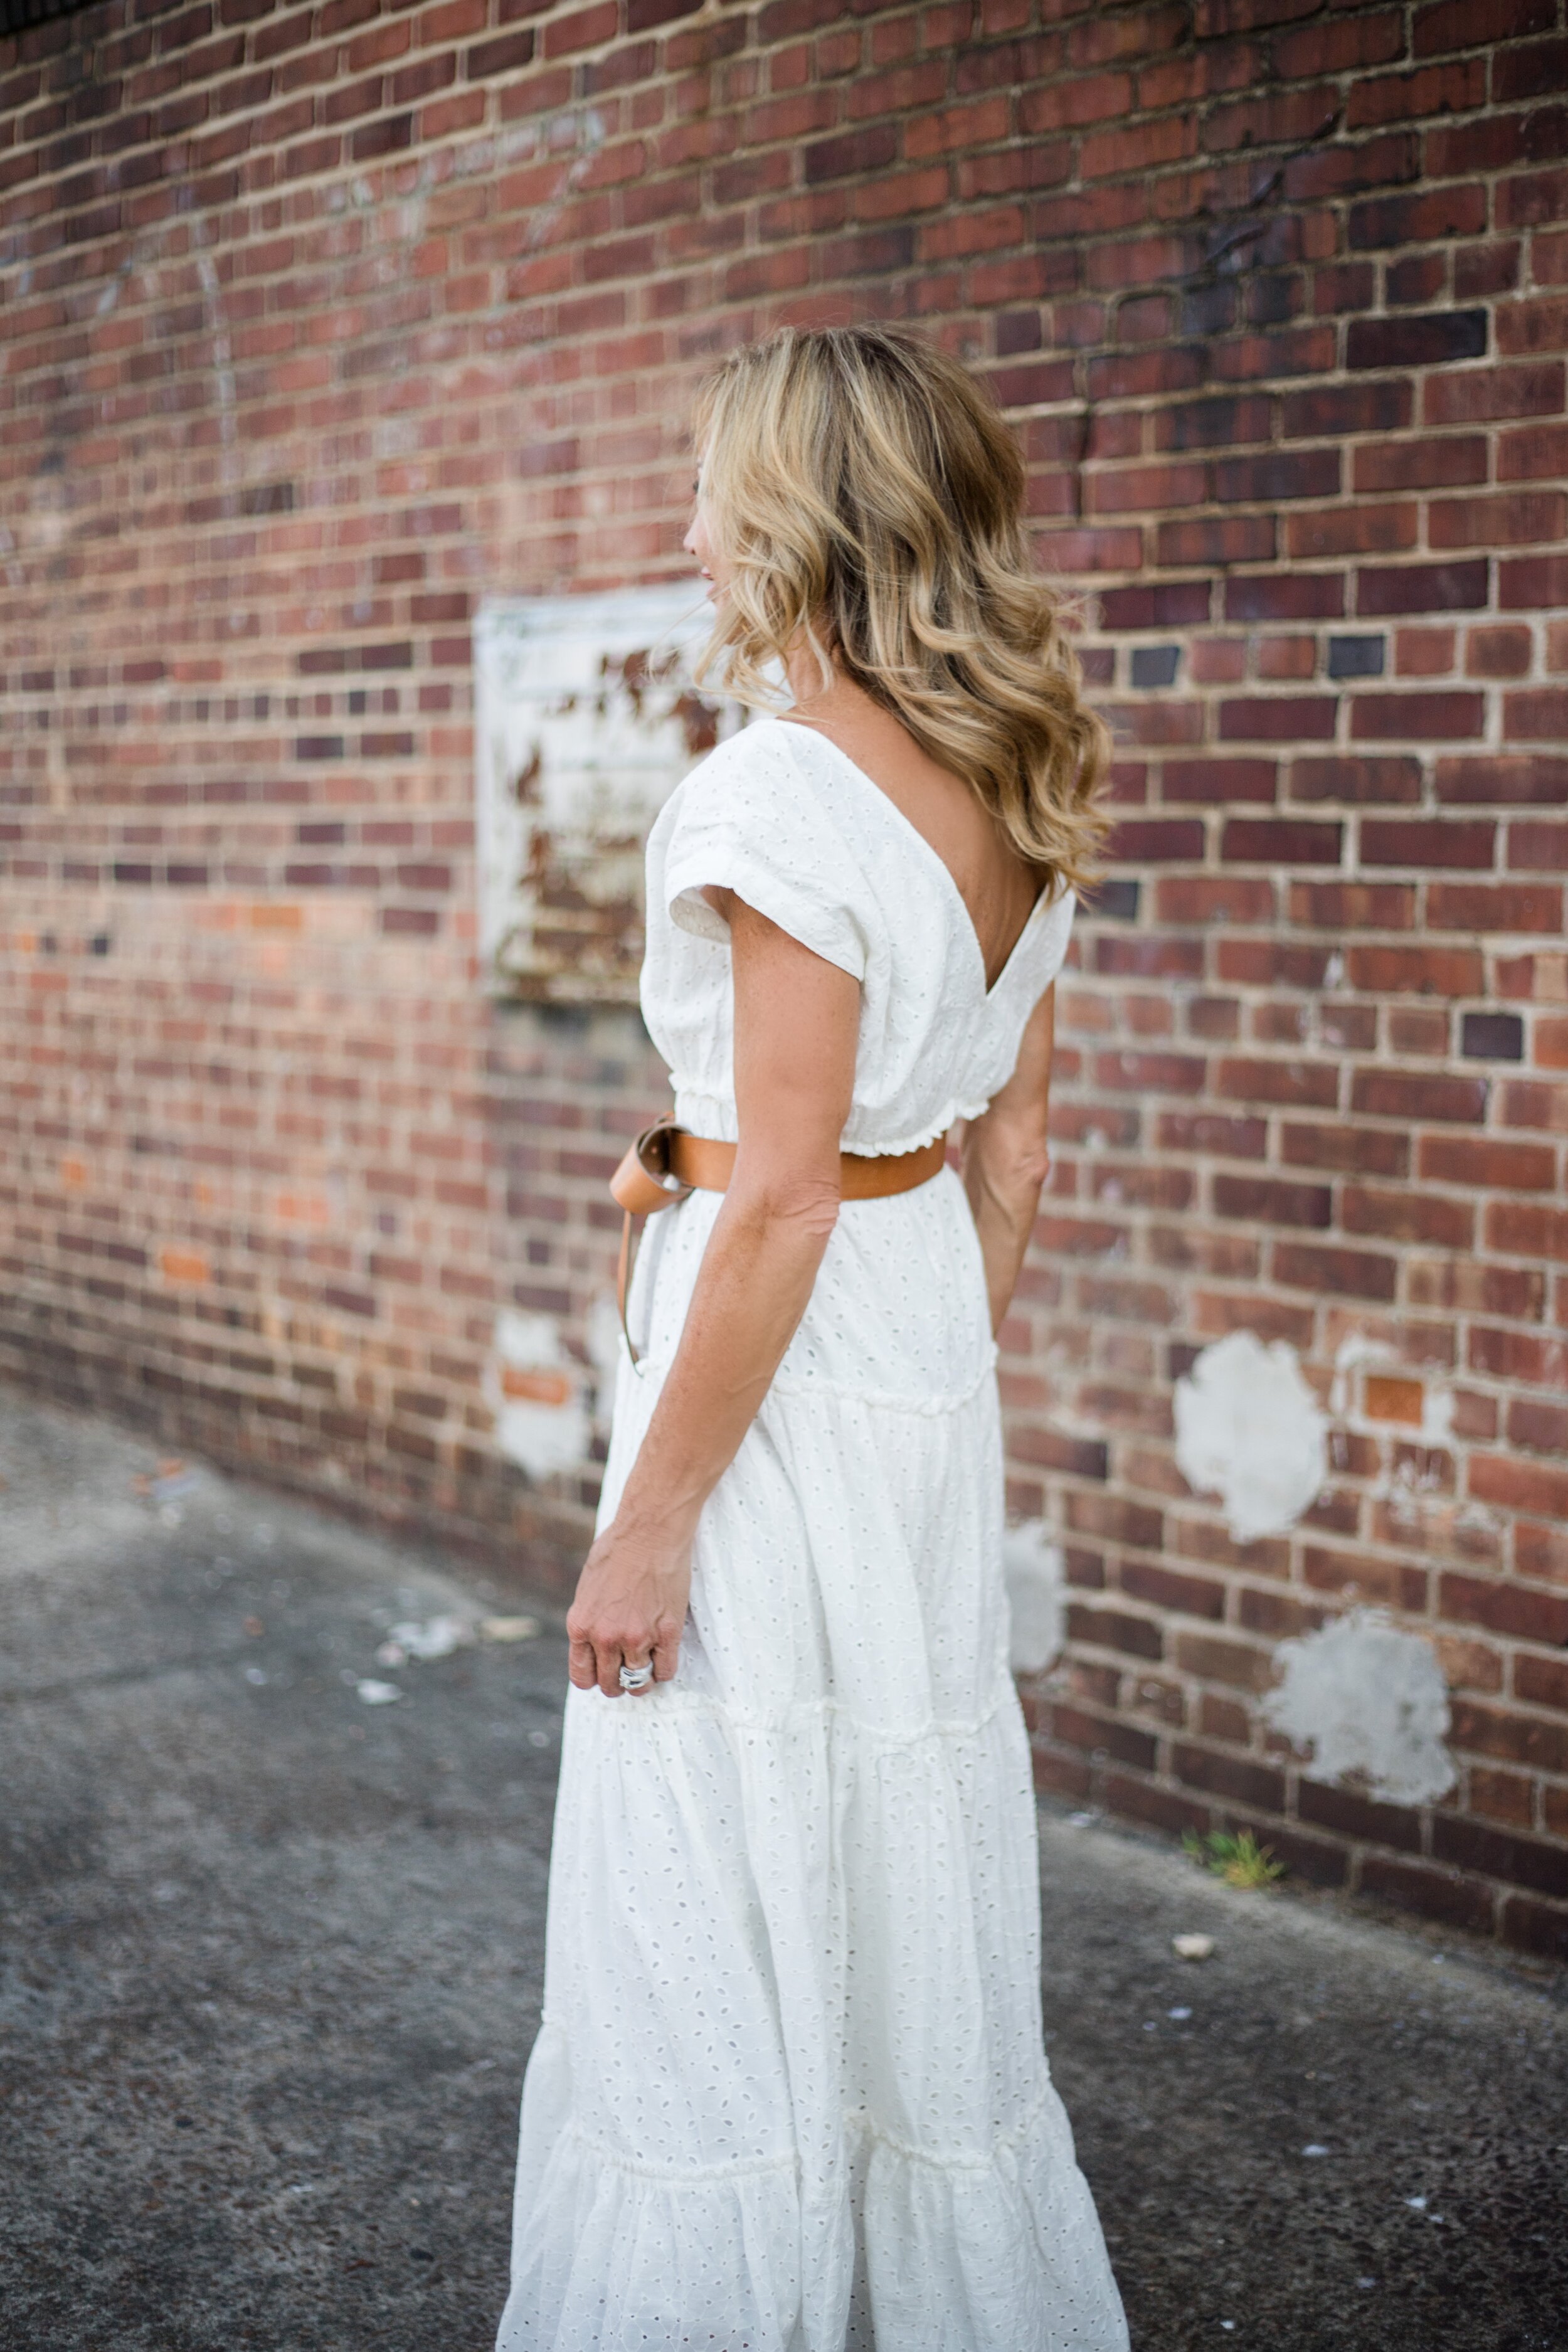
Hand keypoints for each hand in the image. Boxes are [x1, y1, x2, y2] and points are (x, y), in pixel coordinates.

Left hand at [566, 1514, 689, 1697]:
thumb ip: (589, 1618)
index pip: (582, 1676)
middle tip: (627, 1673)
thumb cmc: (618, 1550)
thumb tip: (593, 1641)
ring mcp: (637, 1638)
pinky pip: (665, 1671)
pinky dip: (664, 1670)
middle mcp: (606, 1638)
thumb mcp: (588, 1588)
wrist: (650, 1531)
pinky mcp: (667, 1633)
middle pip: (610, 1684)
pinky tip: (664, 1657)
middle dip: (618, 1683)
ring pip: (638, 1683)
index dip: (594, 1679)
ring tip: (647, 1668)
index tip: (604, 1674)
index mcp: (581, 1626)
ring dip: (642, 1680)